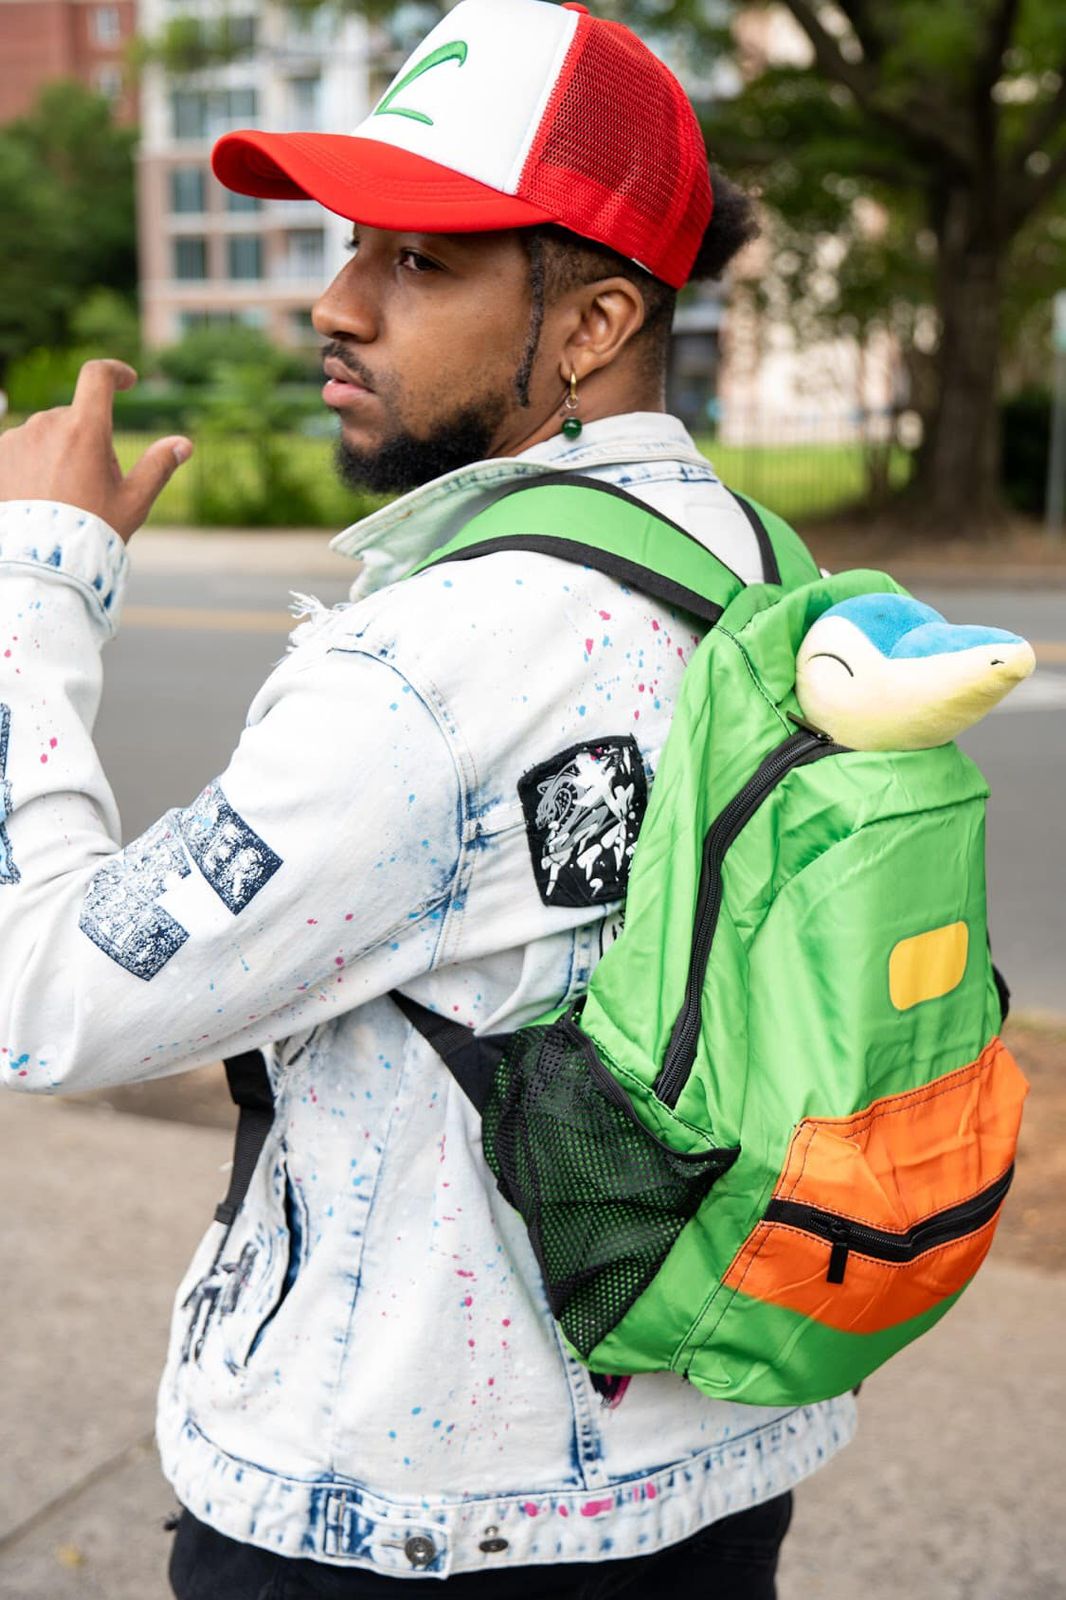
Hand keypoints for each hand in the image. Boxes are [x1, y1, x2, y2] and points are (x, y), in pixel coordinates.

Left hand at [0, 358, 193, 543]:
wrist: (42, 561)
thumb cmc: (93, 531)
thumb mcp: (134, 502)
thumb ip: (159, 467)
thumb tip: (184, 444)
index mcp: (85, 429)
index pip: (97, 376)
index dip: (114, 372)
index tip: (126, 381)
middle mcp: (47, 424)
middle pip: (75, 417)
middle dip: (89, 439)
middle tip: (95, 485)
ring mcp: (18, 438)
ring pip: (48, 433)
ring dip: (60, 451)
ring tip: (64, 497)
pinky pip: (23, 448)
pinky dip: (34, 464)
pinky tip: (42, 496)